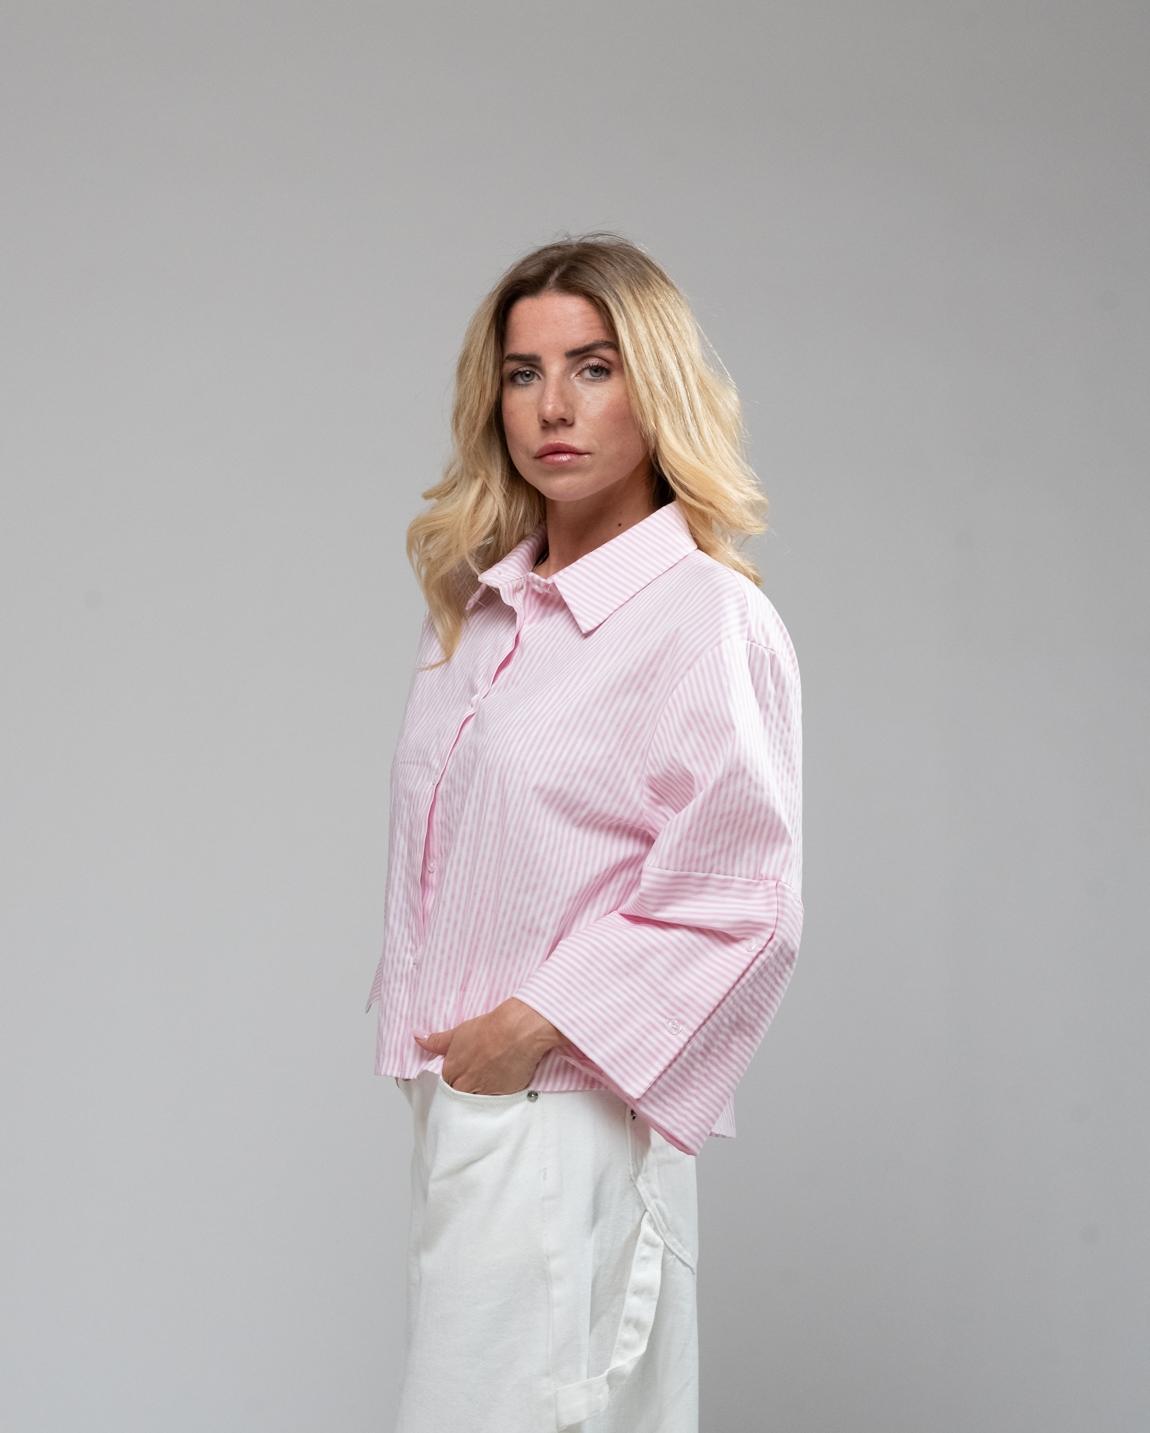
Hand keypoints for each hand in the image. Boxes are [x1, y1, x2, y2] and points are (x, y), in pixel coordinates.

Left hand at [413, 998, 574, 1094]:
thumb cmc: (490, 1029)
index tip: (459, 1074)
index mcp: (452, 1069)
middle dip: (463, 1090)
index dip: (452, 1079)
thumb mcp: (459, 1032)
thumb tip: (417, 1038)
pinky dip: (496, 1095)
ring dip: (478, 1096)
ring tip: (487, 1083)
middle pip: (458, 1095)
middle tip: (472, 1080)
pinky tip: (501, 1084)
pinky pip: (495, 1102)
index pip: (445, 1083)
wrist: (517, 1032)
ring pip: (475, 1101)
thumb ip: (437, 1041)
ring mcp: (484, 1091)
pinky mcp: (503, 1095)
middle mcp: (466, 1083)